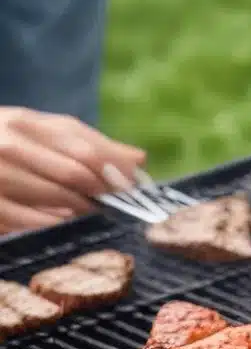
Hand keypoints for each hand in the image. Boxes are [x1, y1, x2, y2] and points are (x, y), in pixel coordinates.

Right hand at [0, 108, 145, 235]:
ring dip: (83, 212)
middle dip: (104, 195)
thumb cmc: (9, 145)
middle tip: (120, 208)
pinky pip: (31, 221)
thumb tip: (139, 160)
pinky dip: (55, 225)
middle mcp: (8, 144)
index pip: (85, 149)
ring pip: (56, 198)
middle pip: (74, 174)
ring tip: (95, 216)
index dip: (116, 172)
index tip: (134, 190)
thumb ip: (90, 145)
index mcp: (26, 123)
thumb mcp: (43, 135)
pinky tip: (66, 225)